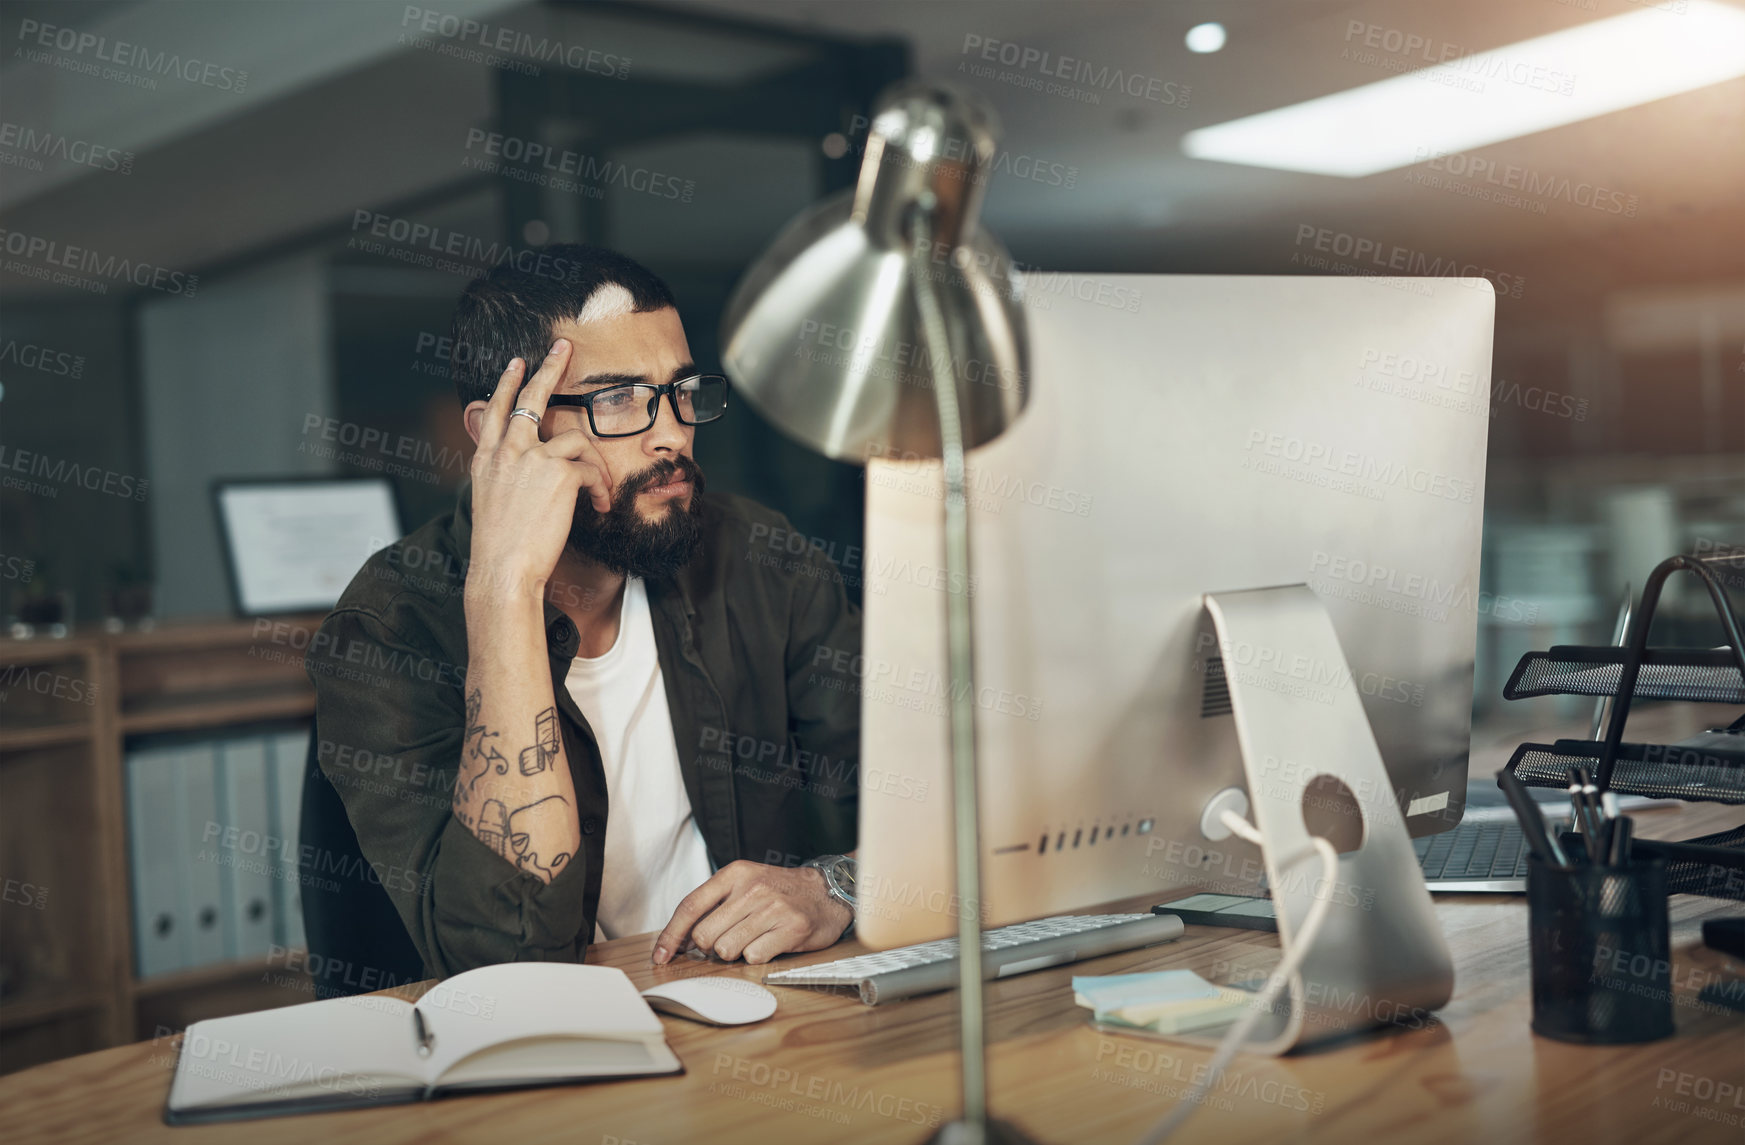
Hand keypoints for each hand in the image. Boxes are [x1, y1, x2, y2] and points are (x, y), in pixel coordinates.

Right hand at [466, 339, 613, 602]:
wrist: (502, 570)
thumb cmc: (500, 548)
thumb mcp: (490, 502)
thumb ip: (503, 475)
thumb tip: (521, 466)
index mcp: (486, 458)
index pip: (496, 410)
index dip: (508, 383)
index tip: (517, 362)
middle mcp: (506, 451)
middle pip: (531, 397)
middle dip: (549, 367)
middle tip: (562, 346)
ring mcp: (532, 458)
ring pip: (576, 438)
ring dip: (594, 464)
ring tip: (598, 488)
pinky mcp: (559, 472)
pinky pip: (591, 470)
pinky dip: (599, 488)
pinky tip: (597, 507)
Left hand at [652, 861, 852, 965]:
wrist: (827, 891)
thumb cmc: (781, 891)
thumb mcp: (745, 883)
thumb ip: (714, 905)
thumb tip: (681, 939)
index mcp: (735, 874)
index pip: (690, 906)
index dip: (671, 935)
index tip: (661, 955)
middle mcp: (752, 888)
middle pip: (705, 936)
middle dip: (711, 946)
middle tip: (731, 938)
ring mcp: (772, 908)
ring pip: (727, 950)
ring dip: (735, 952)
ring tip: (754, 938)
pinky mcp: (791, 928)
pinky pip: (754, 958)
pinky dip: (758, 956)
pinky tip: (771, 942)